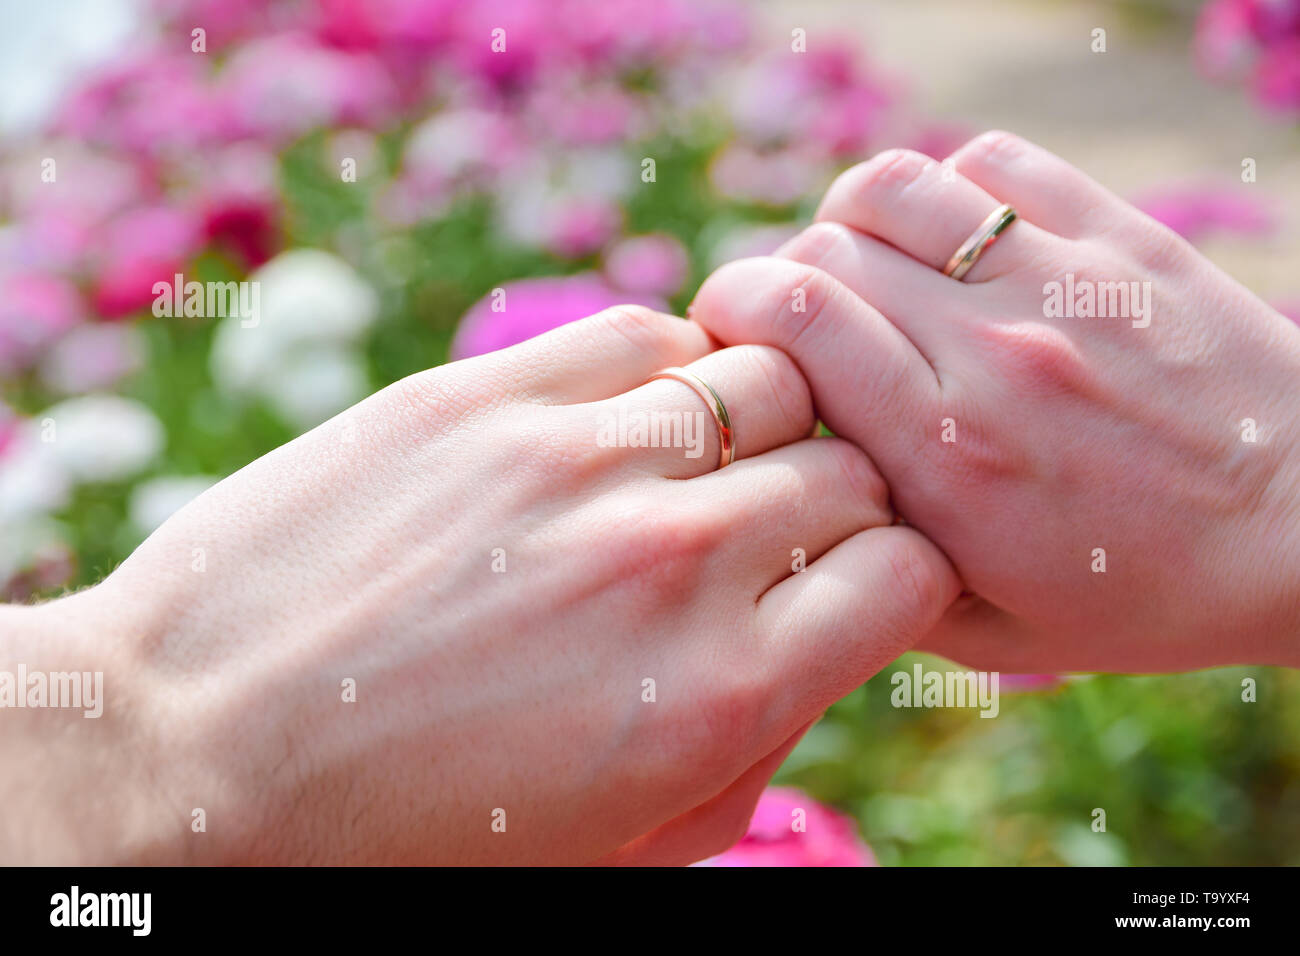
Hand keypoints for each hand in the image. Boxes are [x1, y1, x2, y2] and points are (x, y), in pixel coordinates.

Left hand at [2, 306, 955, 863]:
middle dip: (839, 504)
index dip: (897, 578)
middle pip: (847, 472)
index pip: (908, 572)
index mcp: (717, 698)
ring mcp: (572, 461)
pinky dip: (671, 367)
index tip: (853, 586)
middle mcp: (667, 563)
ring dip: (766, 422)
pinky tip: (637, 416)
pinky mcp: (479, 395)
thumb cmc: (412, 834)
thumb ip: (753, 744)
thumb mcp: (624, 844)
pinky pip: (644, 334)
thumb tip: (813, 645)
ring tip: (713, 461)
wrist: (198, 758)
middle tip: (781, 530)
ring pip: (766, 379)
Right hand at [690, 131, 1299, 672]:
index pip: (790, 318)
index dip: (730, 311)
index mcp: (945, 457)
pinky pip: (988, 165)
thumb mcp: (986, 632)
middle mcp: (991, 355)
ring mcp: (1058, 284)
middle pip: (822, 251)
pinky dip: (941, 192)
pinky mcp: (1115, 240)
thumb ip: (867, 569)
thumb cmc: (1141, 594)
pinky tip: (950, 246)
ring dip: (846, 222)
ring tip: (862, 271)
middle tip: (794, 325)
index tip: (732, 341)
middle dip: (777, 280)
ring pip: (891, 186)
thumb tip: (782, 497)